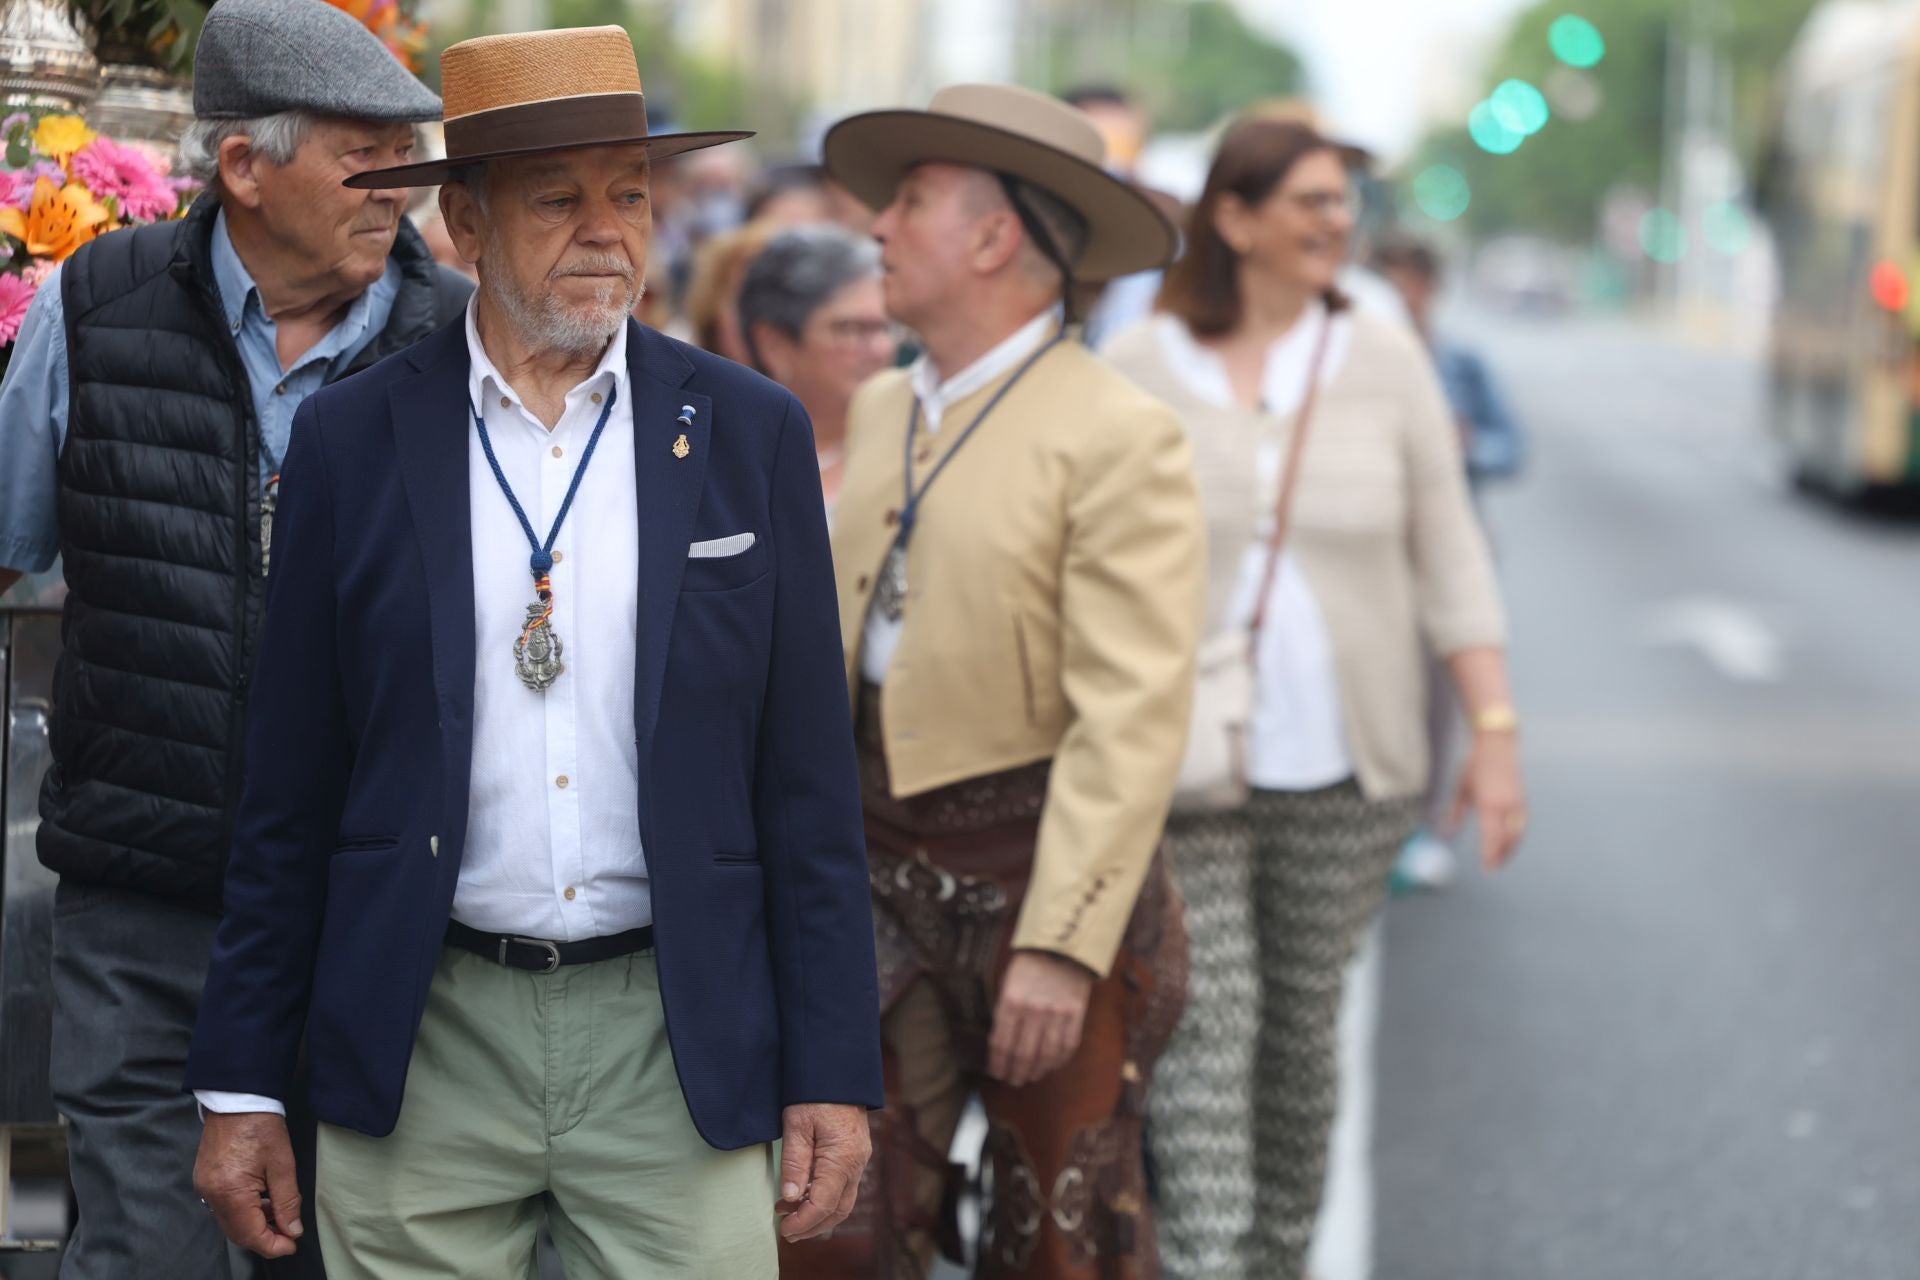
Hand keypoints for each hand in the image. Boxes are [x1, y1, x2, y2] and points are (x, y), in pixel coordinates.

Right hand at [194, 1111, 302, 1258]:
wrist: (238, 1098)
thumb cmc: (262, 1125)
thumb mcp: (283, 1164)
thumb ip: (287, 1201)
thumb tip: (292, 1230)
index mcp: (230, 1191)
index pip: (250, 1234)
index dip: (273, 1245)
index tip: (292, 1245)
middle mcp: (211, 1194)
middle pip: (237, 1232)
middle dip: (265, 1238)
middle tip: (289, 1235)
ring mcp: (204, 1186)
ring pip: (230, 1221)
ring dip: (255, 1224)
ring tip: (280, 1216)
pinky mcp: (205, 1179)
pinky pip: (224, 1206)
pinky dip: (244, 1210)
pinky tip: (263, 1202)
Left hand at [777, 1102, 871, 1242]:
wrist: (837, 1068)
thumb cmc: (815, 1093)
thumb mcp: (796, 1124)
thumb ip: (794, 1163)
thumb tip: (791, 1198)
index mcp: (842, 1159)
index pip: (824, 1205)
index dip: (803, 1222)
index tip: (784, 1229)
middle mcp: (856, 1163)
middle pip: (838, 1210)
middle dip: (813, 1226)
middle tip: (787, 1231)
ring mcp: (859, 1159)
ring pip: (844, 1201)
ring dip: (819, 1214)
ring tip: (788, 1213)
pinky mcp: (856, 1154)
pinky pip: (844, 1186)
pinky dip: (825, 1198)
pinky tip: (804, 1194)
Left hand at [988, 950, 1094, 1087]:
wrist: (1062, 946)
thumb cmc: (1029, 965)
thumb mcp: (1008, 982)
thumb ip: (1004, 1011)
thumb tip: (1000, 1044)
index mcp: (1011, 1001)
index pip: (1001, 1044)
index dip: (998, 1064)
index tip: (996, 1073)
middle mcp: (1033, 1010)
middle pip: (1023, 1054)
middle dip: (1016, 1072)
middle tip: (1013, 1081)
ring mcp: (1057, 1013)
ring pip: (1046, 1055)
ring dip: (1037, 1071)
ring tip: (1031, 1076)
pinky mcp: (1076, 1014)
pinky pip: (1067, 1046)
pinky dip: (1058, 1060)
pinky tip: (1051, 1065)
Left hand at [1449, 729, 1526, 871]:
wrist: (1498, 745)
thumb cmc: (1476, 765)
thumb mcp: (1460, 788)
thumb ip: (1455, 813)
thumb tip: (1446, 832)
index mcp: (1490, 802)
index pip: (1491, 835)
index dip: (1490, 853)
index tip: (1486, 867)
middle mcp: (1507, 804)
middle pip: (1508, 839)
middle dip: (1502, 856)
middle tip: (1492, 868)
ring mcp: (1518, 802)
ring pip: (1518, 834)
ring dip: (1510, 849)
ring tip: (1500, 859)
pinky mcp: (1523, 799)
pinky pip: (1521, 824)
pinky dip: (1515, 837)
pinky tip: (1507, 843)